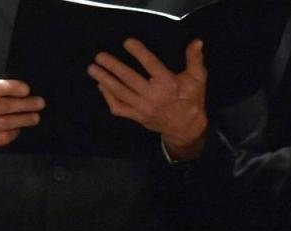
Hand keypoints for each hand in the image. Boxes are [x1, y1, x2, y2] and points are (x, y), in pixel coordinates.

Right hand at [0, 79, 43, 173]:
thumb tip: (22, 92)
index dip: (12, 88)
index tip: (27, 90)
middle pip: (4, 106)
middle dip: (25, 104)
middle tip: (39, 103)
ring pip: (7, 122)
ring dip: (24, 119)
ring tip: (35, 117)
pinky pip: (5, 136)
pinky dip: (15, 132)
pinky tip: (20, 128)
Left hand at [89, 38, 207, 159]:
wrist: (186, 129)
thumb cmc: (191, 100)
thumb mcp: (197, 79)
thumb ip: (195, 60)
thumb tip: (196, 42)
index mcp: (168, 84)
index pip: (150, 65)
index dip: (139, 53)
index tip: (127, 42)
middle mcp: (153, 96)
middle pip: (129, 79)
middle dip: (113, 67)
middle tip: (99, 56)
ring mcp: (142, 108)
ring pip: (120, 93)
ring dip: (105, 80)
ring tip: (92, 69)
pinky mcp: (137, 116)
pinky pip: (119, 108)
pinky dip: (108, 97)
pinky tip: (101, 86)